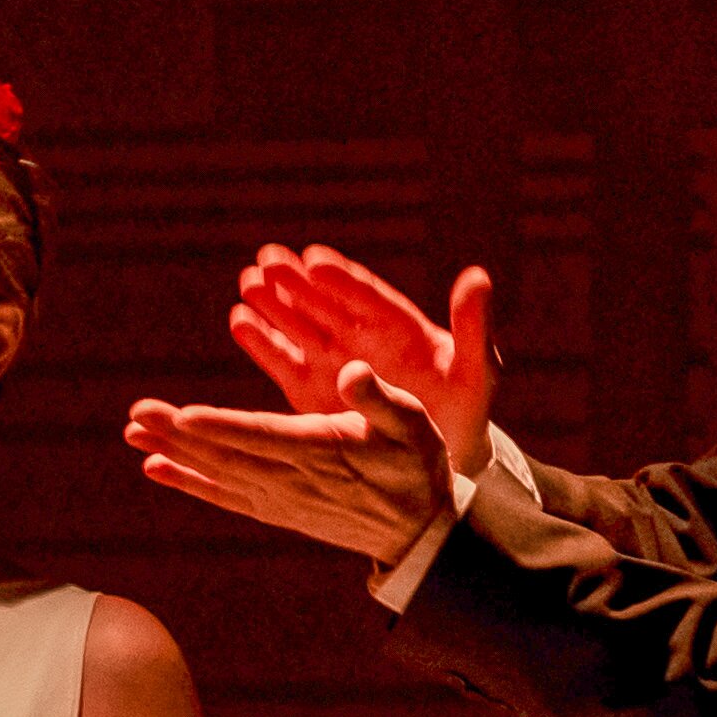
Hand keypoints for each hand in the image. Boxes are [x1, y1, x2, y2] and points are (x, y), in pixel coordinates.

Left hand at [122, 363, 460, 561]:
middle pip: (226, 454)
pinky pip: (225, 496)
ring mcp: (281, 498)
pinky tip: (154, 467)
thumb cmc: (418, 465)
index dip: (221, 427)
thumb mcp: (415, 423)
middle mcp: (294, 477)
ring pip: (217, 474)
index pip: (263, 435)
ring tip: (132, 432)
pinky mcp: (276, 510)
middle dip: (179, 433)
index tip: (182, 415)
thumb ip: (381, 398)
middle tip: (136, 413)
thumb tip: (353, 372)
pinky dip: (188, 482)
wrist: (420, 533)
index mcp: (323, 448)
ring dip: (173, 453)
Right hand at [232, 243, 496, 469]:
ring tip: (248, 282)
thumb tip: (477, 277)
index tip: (315, 261)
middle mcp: (361, 338)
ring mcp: (333, 362)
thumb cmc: (465, 410)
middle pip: (324, 303)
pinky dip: (263, 342)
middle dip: (297, 282)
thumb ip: (474, 327)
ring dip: (274, 304)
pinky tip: (239, 320)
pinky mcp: (312, 390)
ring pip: (298, 326)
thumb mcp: (477, 370)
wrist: (442, 457)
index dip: (341, 280)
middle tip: (268, 259)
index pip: (365, 297)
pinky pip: (284, 361)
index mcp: (400, 328)